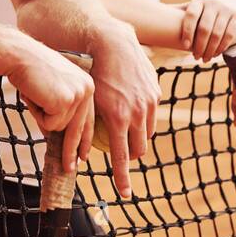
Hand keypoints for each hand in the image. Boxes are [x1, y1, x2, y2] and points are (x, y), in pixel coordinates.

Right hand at [4, 35, 95, 169]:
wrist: (19, 55)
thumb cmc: (29, 71)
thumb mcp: (50, 92)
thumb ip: (58, 110)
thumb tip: (58, 135)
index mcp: (86, 85)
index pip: (89, 118)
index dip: (84, 139)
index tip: (83, 155)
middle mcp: (87, 90)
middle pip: (80, 128)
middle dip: (73, 150)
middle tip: (70, 168)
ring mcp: (79, 95)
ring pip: (61, 127)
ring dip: (42, 117)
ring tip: (36, 96)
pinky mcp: (66, 101)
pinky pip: (50, 124)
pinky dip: (38, 114)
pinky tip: (35, 95)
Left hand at [89, 24, 160, 198]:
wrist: (112, 43)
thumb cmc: (92, 72)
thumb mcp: (88, 102)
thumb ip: (90, 124)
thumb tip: (80, 146)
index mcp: (119, 119)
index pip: (123, 157)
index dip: (122, 177)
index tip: (124, 193)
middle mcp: (138, 113)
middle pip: (139, 149)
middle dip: (132, 154)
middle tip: (122, 151)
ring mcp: (149, 102)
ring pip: (147, 132)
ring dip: (138, 135)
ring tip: (125, 127)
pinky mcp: (156, 91)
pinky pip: (152, 113)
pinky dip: (143, 116)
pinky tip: (132, 107)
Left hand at [181, 0, 235, 62]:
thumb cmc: (209, 7)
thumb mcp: (196, 5)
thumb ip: (179, 11)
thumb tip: (154, 15)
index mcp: (199, 1)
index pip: (190, 15)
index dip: (187, 31)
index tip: (184, 46)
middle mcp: (213, 3)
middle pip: (204, 28)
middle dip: (199, 46)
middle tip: (196, 57)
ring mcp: (227, 9)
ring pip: (217, 34)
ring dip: (210, 50)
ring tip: (205, 58)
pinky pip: (229, 35)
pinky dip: (222, 47)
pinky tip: (217, 54)